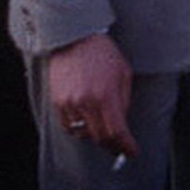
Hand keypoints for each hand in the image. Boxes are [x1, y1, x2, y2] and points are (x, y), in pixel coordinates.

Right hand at [48, 33, 137, 157]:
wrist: (74, 38)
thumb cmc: (103, 53)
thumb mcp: (123, 74)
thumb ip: (124, 101)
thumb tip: (122, 124)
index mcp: (105, 95)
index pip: (117, 132)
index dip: (126, 146)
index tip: (131, 151)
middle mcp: (85, 102)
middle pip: (100, 138)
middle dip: (113, 146)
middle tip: (120, 148)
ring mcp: (69, 103)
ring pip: (83, 134)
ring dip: (96, 136)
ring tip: (104, 130)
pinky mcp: (57, 102)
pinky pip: (69, 127)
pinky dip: (80, 129)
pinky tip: (87, 122)